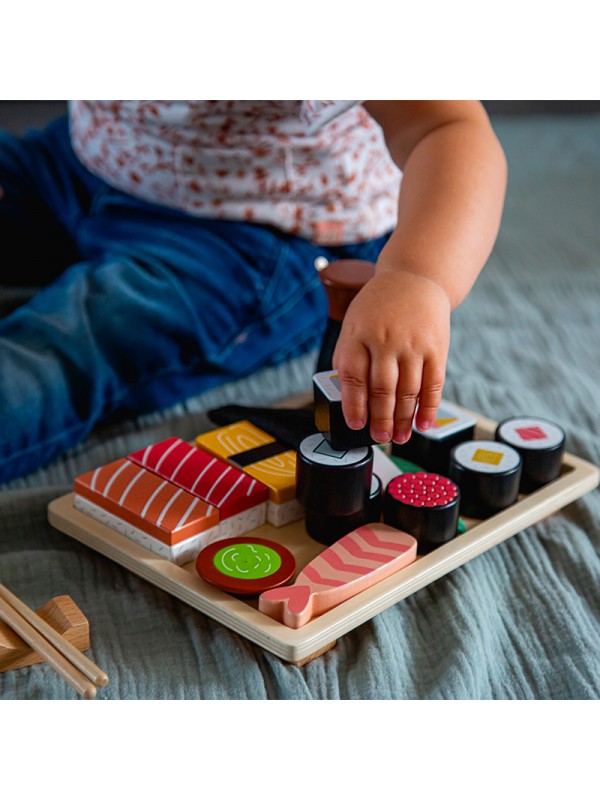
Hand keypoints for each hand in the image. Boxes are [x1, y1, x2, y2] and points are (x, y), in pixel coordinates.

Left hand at [332, 269, 450, 444]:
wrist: (413, 279)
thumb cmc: (378, 308)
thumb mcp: (353, 325)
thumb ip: (349, 358)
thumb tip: (349, 399)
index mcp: (359, 334)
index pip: (353, 377)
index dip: (354, 405)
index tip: (356, 424)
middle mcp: (385, 340)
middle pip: (382, 389)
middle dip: (381, 420)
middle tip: (380, 438)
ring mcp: (412, 344)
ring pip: (408, 391)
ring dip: (403, 419)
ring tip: (399, 436)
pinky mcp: (435, 348)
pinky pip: (433, 384)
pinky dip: (428, 408)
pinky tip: (423, 425)